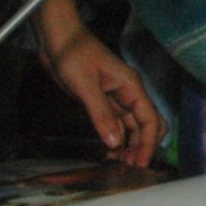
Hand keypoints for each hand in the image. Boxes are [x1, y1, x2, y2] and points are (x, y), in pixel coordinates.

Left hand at [32, 0, 160, 165]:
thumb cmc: (72, 52)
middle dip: (142, 146)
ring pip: (130, 126)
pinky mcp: (101, 100)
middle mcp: (127, 93)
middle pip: (145, 124)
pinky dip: (115, 137)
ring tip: (118, 164)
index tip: (140, 163)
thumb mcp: (85, 85)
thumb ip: (101, 114)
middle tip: (129, 168)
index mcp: (130, 86)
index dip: (147, 143)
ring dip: (128, 144)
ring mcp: (115, 97)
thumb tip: (115, 142)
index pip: (149, 119)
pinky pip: (115, 122)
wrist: (56, 37)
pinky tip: (108, 150)